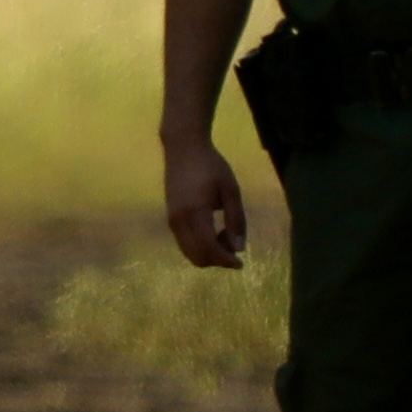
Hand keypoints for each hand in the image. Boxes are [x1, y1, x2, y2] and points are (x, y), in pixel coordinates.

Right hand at [162, 136, 249, 269]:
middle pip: (197, 257)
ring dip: (208, 253)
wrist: (183, 147)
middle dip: (217, 260)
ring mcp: (172, 220)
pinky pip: (184, 243)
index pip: (209, 249)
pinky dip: (200, 245)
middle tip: (234, 247)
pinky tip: (213, 230)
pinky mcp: (170, 217)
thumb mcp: (231, 190)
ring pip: (189, 252)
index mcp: (195, 213)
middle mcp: (179, 221)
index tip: (241, 263)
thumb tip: (239, 249)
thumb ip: (236, 220)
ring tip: (224, 234)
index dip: (226, 260)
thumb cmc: (211, 165)